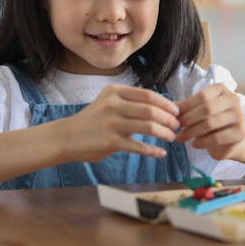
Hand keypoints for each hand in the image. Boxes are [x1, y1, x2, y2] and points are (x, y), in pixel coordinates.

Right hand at [64, 84, 180, 161]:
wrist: (67, 137)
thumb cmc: (94, 120)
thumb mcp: (109, 103)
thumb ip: (132, 103)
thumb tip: (164, 107)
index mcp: (115, 92)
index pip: (148, 95)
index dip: (166, 104)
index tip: (177, 112)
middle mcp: (113, 104)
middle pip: (151, 110)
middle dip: (168, 119)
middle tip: (177, 126)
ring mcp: (111, 123)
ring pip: (148, 127)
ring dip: (164, 133)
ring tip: (172, 138)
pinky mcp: (110, 142)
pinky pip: (138, 146)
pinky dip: (153, 151)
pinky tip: (161, 153)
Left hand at [175, 83, 244, 160]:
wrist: (232, 138)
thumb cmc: (212, 121)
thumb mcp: (199, 111)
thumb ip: (187, 108)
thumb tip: (170, 107)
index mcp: (222, 90)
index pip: (202, 95)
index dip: (186, 106)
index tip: (173, 115)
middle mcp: (233, 100)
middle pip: (207, 108)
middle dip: (188, 119)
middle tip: (175, 127)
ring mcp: (239, 116)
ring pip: (210, 123)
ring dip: (192, 132)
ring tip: (180, 138)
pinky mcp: (239, 133)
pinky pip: (217, 138)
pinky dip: (202, 142)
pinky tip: (194, 144)